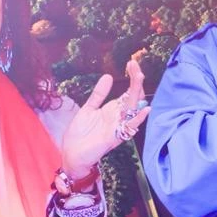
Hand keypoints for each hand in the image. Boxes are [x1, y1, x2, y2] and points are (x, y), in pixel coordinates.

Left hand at [60, 59, 150, 178]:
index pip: (128, 91)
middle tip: (135, 65)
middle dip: (135, 81)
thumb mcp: (88, 108)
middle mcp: (119, 116)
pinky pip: (130, 127)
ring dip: (137, 93)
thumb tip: (108, 76)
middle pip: (133, 97)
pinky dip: (138, 119)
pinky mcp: (115, 136)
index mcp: (113, 109)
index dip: (131, 78)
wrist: (71, 154)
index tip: (131, 63)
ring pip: (133, 108)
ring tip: (139, 77)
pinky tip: (145, 110)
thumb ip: (99, 94)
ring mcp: (118, 126)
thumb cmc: (80, 134)